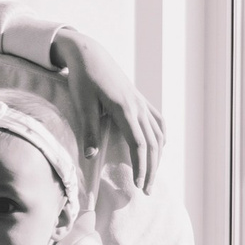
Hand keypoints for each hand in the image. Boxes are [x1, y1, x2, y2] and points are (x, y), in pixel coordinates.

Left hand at [52, 29, 163, 191]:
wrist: (89, 54)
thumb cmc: (82, 79)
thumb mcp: (82, 104)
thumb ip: (88, 130)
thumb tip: (89, 156)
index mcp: (124, 109)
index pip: (139, 144)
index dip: (142, 166)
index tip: (139, 185)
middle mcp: (137, 107)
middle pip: (152, 144)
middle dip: (151, 169)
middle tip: (147, 190)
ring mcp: (141, 102)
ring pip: (158, 134)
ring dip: (157, 157)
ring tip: (152, 176)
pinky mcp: (139, 99)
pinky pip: (158, 121)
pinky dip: (161, 137)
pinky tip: (159, 148)